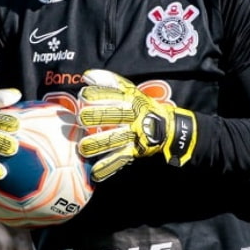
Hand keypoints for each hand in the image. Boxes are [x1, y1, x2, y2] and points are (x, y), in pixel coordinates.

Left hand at [77, 69, 196, 180]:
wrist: (168, 127)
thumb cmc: (141, 105)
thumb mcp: (129, 89)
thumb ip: (108, 81)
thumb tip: (87, 76)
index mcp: (129, 99)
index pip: (113, 94)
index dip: (98, 95)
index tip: (83, 96)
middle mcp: (131, 116)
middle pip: (114, 115)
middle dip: (97, 117)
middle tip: (80, 119)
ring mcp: (133, 134)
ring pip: (115, 139)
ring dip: (98, 144)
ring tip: (82, 148)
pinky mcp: (135, 151)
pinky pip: (120, 159)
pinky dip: (107, 167)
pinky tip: (95, 173)